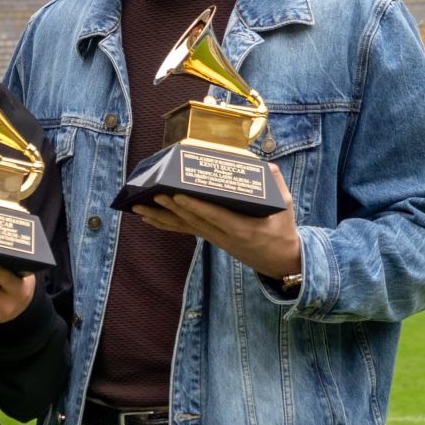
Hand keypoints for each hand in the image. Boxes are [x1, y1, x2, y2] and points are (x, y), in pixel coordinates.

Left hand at [131, 163, 301, 279]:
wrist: (280, 260)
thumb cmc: (282, 230)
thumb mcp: (285, 206)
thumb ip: (275, 183)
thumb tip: (264, 164)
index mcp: (243, 228)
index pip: (214, 216)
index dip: (195, 206)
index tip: (178, 196)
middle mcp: (224, 236)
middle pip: (193, 221)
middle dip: (171, 208)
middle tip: (153, 194)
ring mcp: (215, 239)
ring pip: (184, 227)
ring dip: (161, 217)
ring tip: (139, 207)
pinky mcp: (210, 239)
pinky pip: (185, 231)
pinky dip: (165, 225)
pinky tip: (147, 220)